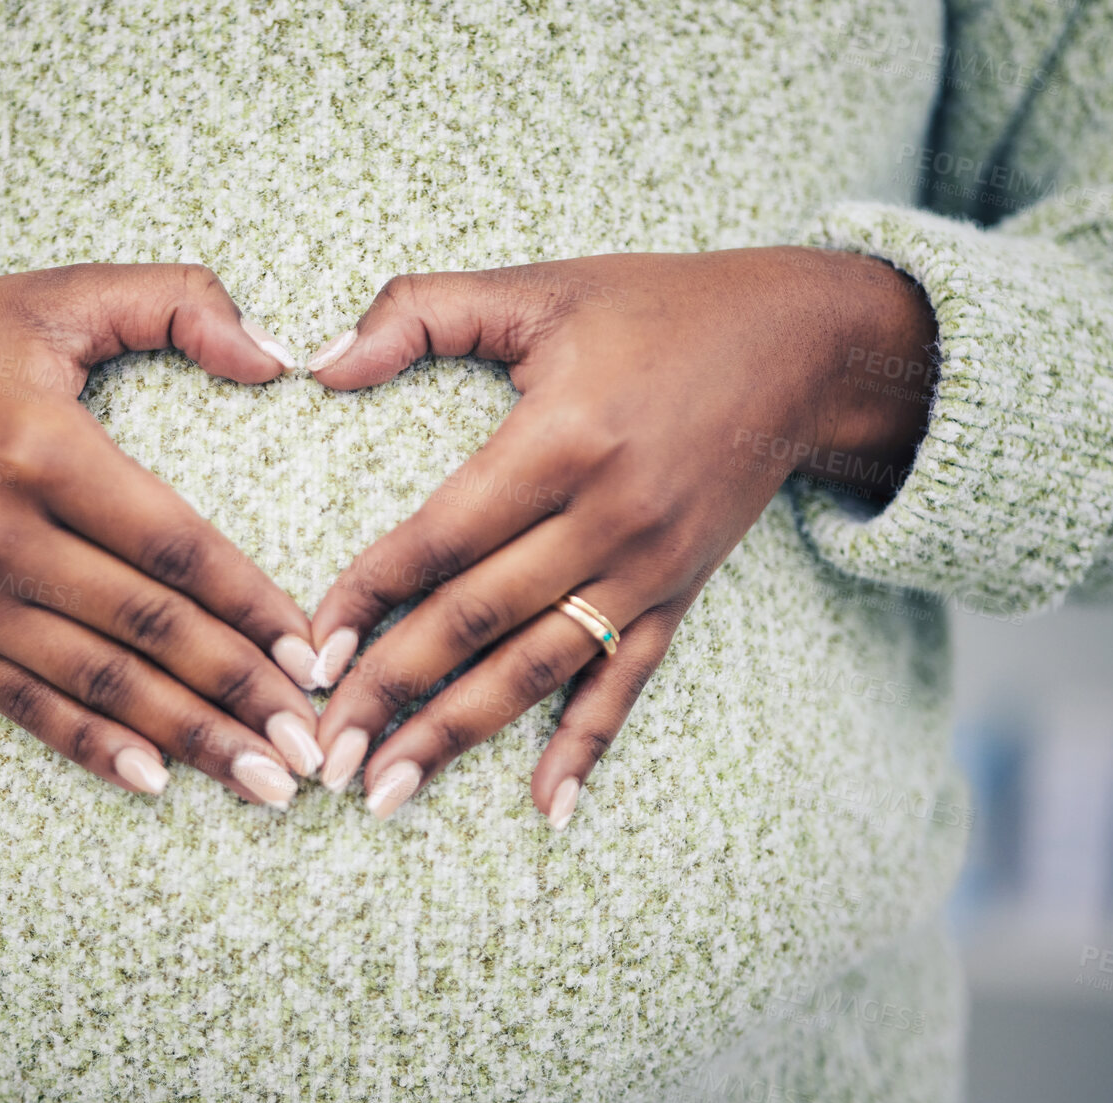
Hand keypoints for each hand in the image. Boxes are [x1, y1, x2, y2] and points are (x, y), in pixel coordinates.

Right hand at [0, 263, 324, 807]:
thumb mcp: (56, 297)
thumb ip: (178, 301)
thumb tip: (280, 358)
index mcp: (44, 449)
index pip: (173, 547)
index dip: (251, 606)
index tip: (315, 655)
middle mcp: (0, 532)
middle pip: (146, 630)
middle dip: (240, 695)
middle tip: (315, 749)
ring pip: (97, 682)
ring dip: (187, 739)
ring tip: (264, 783)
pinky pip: (27, 705)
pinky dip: (93, 747)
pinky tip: (157, 782)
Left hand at [302, 248, 937, 825]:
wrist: (803, 346)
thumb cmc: (658, 306)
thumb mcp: (539, 286)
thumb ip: (420, 311)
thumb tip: (318, 363)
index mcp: (562, 440)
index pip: (440, 538)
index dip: (367, 597)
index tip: (308, 653)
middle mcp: (607, 517)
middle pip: (476, 620)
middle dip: (390, 691)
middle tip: (321, 755)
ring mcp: (648, 567)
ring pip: (536, 668)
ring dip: (457, 735)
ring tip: (386, 793)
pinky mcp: (679, 594)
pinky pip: (626, 682)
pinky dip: (586, 746)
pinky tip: (545, 806)